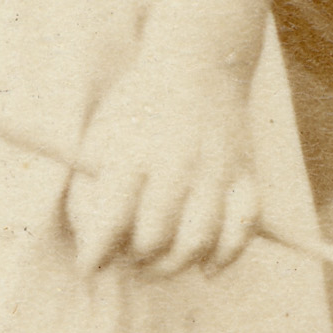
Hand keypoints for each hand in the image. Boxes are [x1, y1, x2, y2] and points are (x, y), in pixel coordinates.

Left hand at [66, 44, 259, 278]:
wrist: (197, 64)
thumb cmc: (137, 109)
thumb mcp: (99, 137)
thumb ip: (87, 192)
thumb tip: (91, 252)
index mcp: (132, 151)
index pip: (110, 218)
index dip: (95, 253)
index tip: (89, 268)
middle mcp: (176, 162)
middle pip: (155, 237)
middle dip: (136, 259)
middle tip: (131, 257)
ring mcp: (215, 169)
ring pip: (199, 240)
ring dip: (175, 264)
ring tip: (160, 261)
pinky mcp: (245, 174)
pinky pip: (243, 228)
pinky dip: (226, 256)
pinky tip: (206, 267)